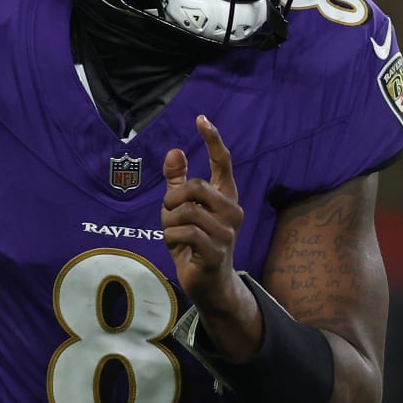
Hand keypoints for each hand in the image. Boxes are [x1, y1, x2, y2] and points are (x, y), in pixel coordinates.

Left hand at [162, 115, 245, 311]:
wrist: (209, 284)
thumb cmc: (194, 244)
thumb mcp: (182, 210)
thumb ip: (178, 182)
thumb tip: (175, 150)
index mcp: (226, 196)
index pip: (223, 162)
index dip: (213, 140)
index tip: (202, 119)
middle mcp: (232, 211)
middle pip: (196, 186)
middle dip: (172, 198)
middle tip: (169, 213)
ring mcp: (227, 232)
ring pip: (186, 212)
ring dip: (169, 223)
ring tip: (174, 234)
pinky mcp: (217, 252)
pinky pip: (185, 233)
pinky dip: (170, 238)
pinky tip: (176, 246)